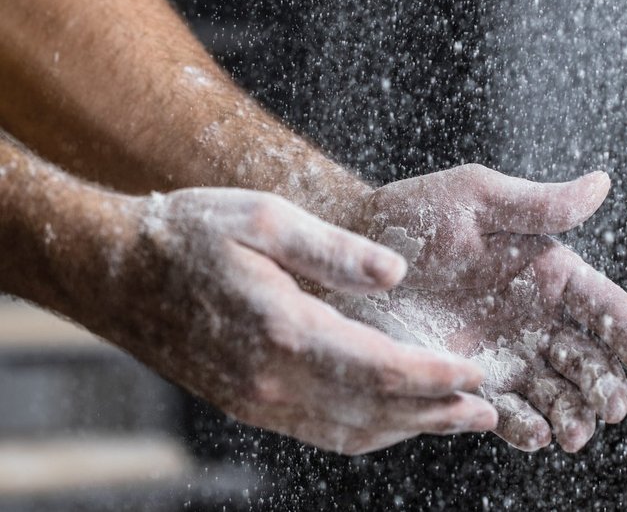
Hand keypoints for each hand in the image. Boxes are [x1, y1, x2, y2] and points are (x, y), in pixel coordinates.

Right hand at [89, 188, 497, 454]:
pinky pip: (319, 430)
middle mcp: (271, 377)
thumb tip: (395, 274)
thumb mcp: (263, 217)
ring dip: (407, 428)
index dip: (435, 375)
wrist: (117, 271)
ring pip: (349, 431)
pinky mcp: (246, 403)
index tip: (477, 372)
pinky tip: (390, 419)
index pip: (381, 367)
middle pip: (373, 410)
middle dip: (436, 412)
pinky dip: (365, 431)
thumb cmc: (191, 234)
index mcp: (284, 328)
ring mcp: (256, 399)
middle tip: (487, 409)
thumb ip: (334, 249)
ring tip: (453, 419)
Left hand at [333, 165, 626, 451]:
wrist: (351, 257)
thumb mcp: (474, 199)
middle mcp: (532, 318)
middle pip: (586, 359)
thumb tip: (602, 184)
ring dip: (571, 416)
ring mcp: (503, 353)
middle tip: (608, 406)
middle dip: (603, 385)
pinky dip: (524, 427)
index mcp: (545, 272)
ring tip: (570, 431)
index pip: (601, 304)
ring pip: (554, 394)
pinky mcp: (468, 380)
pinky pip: (505, 412)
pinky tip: (532, 434)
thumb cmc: (412, 216)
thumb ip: (537, 204)